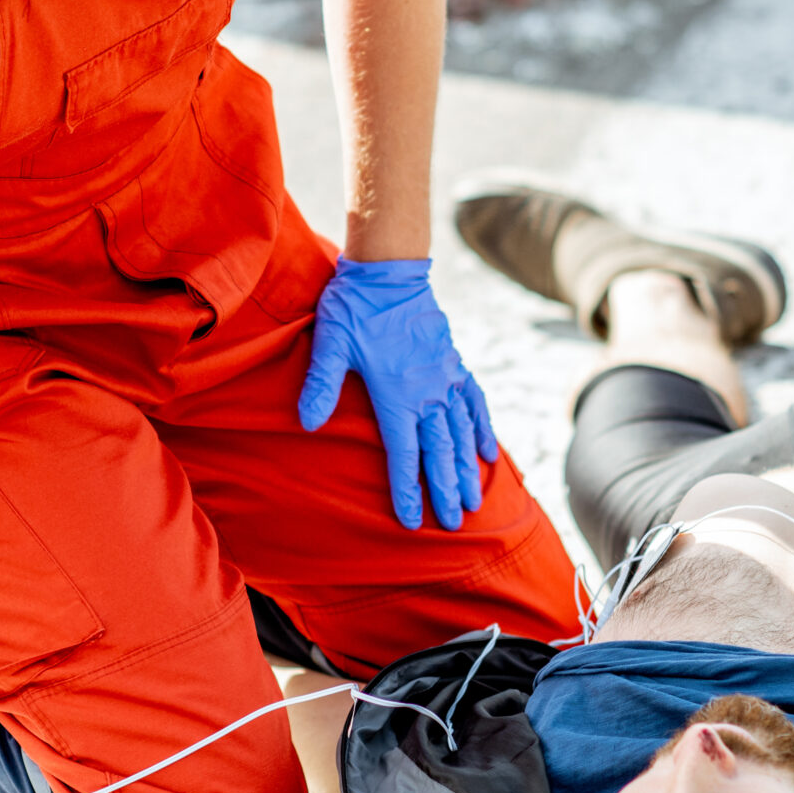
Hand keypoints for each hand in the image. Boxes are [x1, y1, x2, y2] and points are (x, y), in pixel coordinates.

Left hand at [297, 257, 500, 529]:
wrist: (389, 269)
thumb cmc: (354, 306)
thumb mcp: (330, 342)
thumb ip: (320, 384)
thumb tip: (306, 424)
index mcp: (397, 392)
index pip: (404, 453)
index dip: (407, 490)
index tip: (411, 522)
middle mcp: (428, 390)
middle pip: (439, 451)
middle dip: (445, 490)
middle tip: (454, 523)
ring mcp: (446, 376)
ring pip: (461, 432)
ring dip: (466, 469)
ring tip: (473, 500)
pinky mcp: (454, 362)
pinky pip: (474, 401)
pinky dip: (482, 428)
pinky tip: (487, 452)